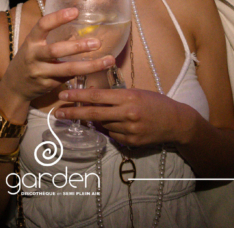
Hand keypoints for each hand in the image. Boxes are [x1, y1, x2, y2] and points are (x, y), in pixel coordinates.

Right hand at [0, 7, 115, 103]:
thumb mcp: (34, 44)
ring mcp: (40, 73)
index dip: (58, 17)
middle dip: (78, 47)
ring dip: (90, 66)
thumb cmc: (30, 58)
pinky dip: (83, 74)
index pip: (42, 25)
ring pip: (67, 70)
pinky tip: (98, 70)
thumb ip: (51, 37)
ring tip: (108, 60)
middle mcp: (34, 56)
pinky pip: (68, 79)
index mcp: (31, 41)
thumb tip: (80, 27)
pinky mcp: (47, 86)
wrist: (14, 86)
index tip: (75, 11)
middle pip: (56, 50)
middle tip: (97, 43)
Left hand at [54, 87, 190, 146]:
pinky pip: (113, 134)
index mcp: (127, 96)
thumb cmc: (155, 102)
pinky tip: (117, 123)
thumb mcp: (135, 92)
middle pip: (93, 113)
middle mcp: (126, 113)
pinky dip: (110, 129)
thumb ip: (115, 96)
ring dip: (96, 120)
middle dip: (73, 112)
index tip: (63, 96)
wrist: (176, 121)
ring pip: (103, 124)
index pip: (97, 96)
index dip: (78, 96)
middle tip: (57, 113)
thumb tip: (93, 97)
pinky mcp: (131, 141)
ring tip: (94, 115)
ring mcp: (129, 129)